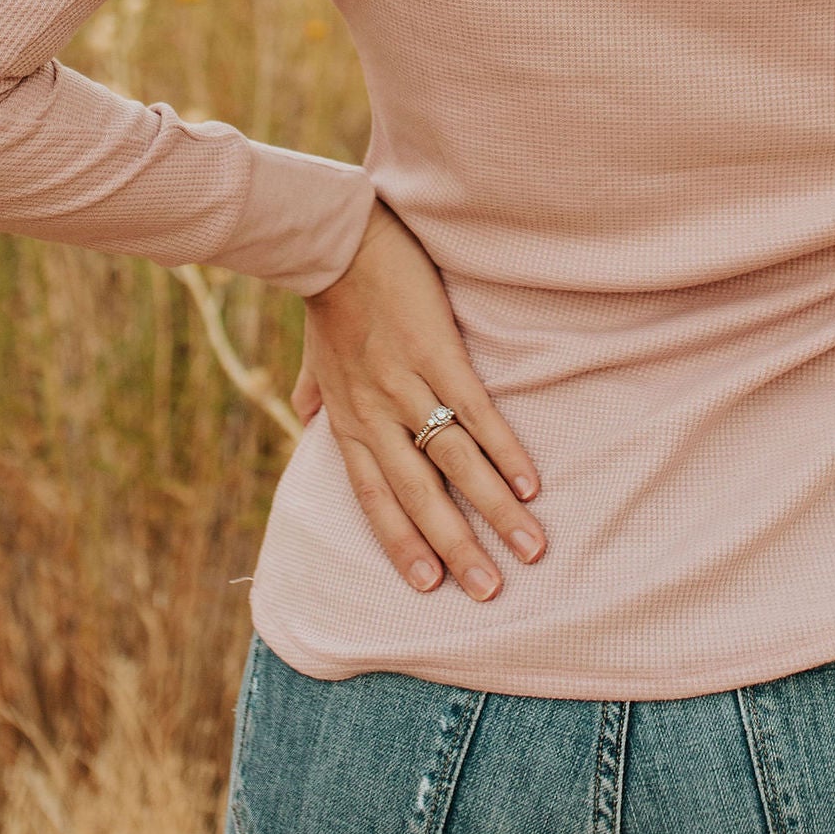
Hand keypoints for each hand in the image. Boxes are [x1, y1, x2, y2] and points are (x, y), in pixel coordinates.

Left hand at [294, 200, 545, 603]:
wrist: (335, 242)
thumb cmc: (329, 299)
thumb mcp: (313, 358)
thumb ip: (312, 394)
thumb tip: (303, 416)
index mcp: (348, 422)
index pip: (375, 500)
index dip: (403, 544)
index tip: (431, 586)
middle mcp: (375, 415)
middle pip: (419, 496)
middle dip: (456, 547)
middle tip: (489, 591)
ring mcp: (406, 385)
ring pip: (454, 463)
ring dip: (495, 509)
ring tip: (531, 547)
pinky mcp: (436, 352)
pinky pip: (474, 412)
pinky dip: (504, 449)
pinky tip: (532, 483)